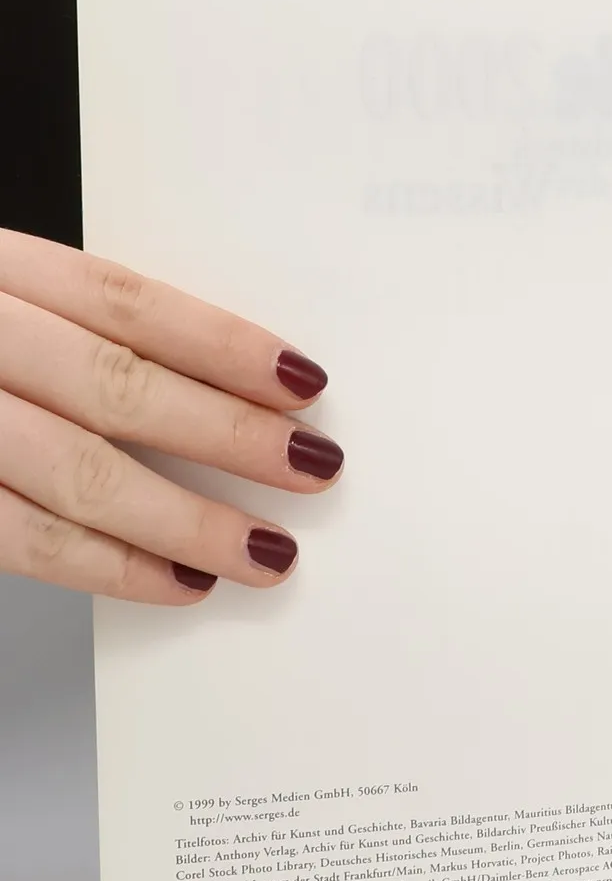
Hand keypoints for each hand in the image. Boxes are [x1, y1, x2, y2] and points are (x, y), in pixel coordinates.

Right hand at [0, 228, 340, 602]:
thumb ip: (81, 332)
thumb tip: (232, 386)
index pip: (123, 300)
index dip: (222, 342)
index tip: (303, 380)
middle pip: (114, 384)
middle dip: (226, 434)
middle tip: (313, 468)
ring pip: (73, 471)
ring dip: (184, 519)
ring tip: (263, 549)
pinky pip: (16, 535)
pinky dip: (107, 565)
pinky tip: (175, 580)